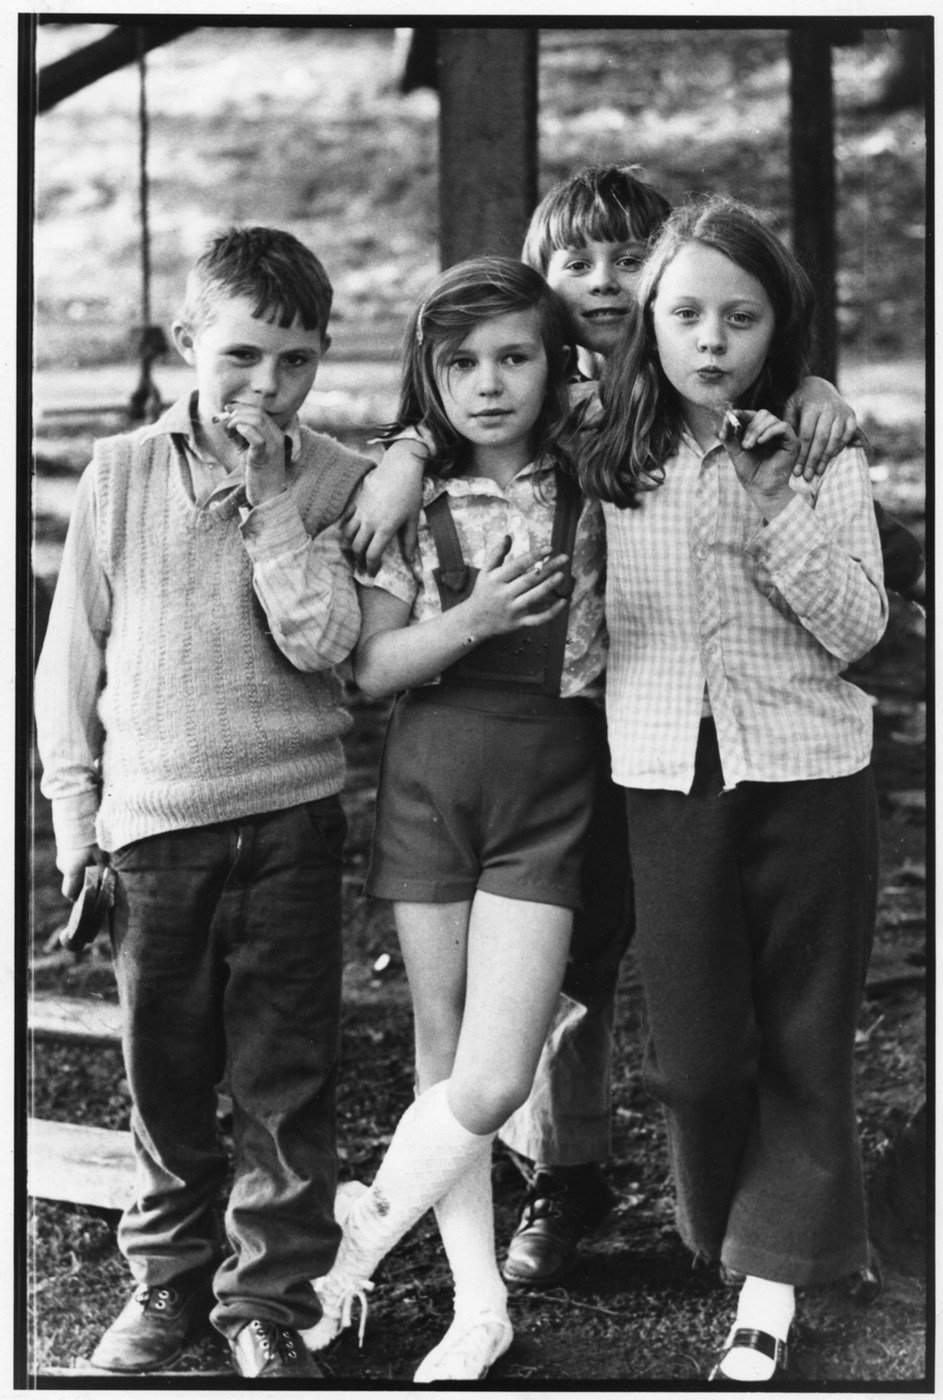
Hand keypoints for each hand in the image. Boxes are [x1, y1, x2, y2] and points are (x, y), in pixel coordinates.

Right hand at [58, 844, 105, 901]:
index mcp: (71, 871)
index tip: (89, 896)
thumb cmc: (92, 839)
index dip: (78, 897)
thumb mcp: (102, 857)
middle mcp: (63, 866)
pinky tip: (89, 851)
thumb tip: (109, 890)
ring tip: (96, 860)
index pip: (69, 893)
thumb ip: (103, 874)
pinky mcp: (62, 847)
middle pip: (73, 880)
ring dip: (82, 868)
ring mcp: (61, 856)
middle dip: (85, 881)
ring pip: (72, 868)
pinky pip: (71, 858)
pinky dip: (79, 859)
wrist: (78, 817)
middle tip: (99, 875)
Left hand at [216, 401, 287, 505]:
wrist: (268, 497)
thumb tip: (224, 423)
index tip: (226, 409)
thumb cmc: (258, 475)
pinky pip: (258, 439)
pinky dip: (245, 431)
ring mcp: (273, 447)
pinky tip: (235, 432)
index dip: (241, 407)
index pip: (259, 412)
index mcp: (275, 434)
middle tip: (224, 421)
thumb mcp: (247, 451)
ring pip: (257, 421)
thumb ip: (237, 437)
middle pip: (257, 414)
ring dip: (237, 421)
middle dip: (237, 413)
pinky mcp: (264, 457)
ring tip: (228, 429)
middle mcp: (277, 438)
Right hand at [344, 440, 427, 573]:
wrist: (400, 468)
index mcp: (385, 528)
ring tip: (355, 551)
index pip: (372, 555)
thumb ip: (410, 541)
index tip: (372, 572)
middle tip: (363, 565)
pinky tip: (348, 534)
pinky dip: (344, 529)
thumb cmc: (410, 493)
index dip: (371, 567)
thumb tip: (411, 561)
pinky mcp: (356, 502)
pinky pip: (345, 519)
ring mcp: (361, 511)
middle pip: (357, 548)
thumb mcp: (413, 519)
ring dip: (350, 546)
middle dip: (359, 560)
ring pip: (348, 535)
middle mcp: (370, 522)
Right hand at [465, 539, 569, 638]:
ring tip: (562, 574)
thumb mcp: (485, 572)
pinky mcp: (519, 623)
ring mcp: (512, 610)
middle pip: (529, 579)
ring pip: (534, 597)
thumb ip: (496, 554)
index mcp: (496, 580)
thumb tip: (508, 536)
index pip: (518, 565)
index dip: (534, 556)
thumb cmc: (483, 592)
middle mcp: (504, 595)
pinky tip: (563, 601)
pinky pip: (538, 618)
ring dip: (549, 586)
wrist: (474, 621)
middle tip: (564, 558)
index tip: (549, 548)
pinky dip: (552, 612)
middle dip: (548, 568)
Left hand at [720, 409, 799, 520]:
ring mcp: (783, 436)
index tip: (731, 415)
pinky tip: (761, 442)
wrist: (763, 490)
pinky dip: (769, 432)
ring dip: (756, 431)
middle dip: (749, 426)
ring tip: (749, 447)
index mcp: (759, 432)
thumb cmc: (751, 474)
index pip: (752, 415)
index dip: (742, 413)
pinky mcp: (792, 441)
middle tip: (743, 444)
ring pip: (771, 419)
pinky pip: (782, 427)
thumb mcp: (735, 452)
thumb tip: (725, 417)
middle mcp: (772, 432)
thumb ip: (729, 436)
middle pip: (762, 414)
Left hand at [785, 376, 856, 480]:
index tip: (796, 471)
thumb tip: (784, 443)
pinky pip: (848, 435)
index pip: (806, 436)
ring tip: (818, 472)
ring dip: (827, 458)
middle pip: (821, 440)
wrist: (819, 385)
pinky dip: (840, 447)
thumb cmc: (800, 401)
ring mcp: (842, 411)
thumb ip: (787, 424)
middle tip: (807, 477)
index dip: (802, 455)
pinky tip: (831, 459)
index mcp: (812, 407)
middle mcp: (829, 409)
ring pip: (835, 439)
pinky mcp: (851, 415)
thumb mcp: (790, 408)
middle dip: (813, 460)